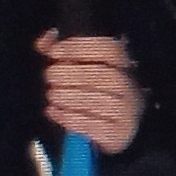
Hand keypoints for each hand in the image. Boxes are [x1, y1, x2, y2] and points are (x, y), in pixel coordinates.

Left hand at [38, 34, 141, 157]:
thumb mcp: (80, 70)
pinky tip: (54, 112)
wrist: (113, 131)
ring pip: (102, 101)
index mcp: (123, 66)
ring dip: (71, 97)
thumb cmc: (93, 95)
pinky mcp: (119, 135)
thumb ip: (61, 52)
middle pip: (106, 76)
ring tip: (52, 95)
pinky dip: (72, 119)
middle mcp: (130, 87)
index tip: (54, 52)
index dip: (80, 48)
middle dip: (73, 74)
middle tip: (49, 75)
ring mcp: (128, 112)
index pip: (110, 50)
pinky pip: (96, 127)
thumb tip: (44, 41)